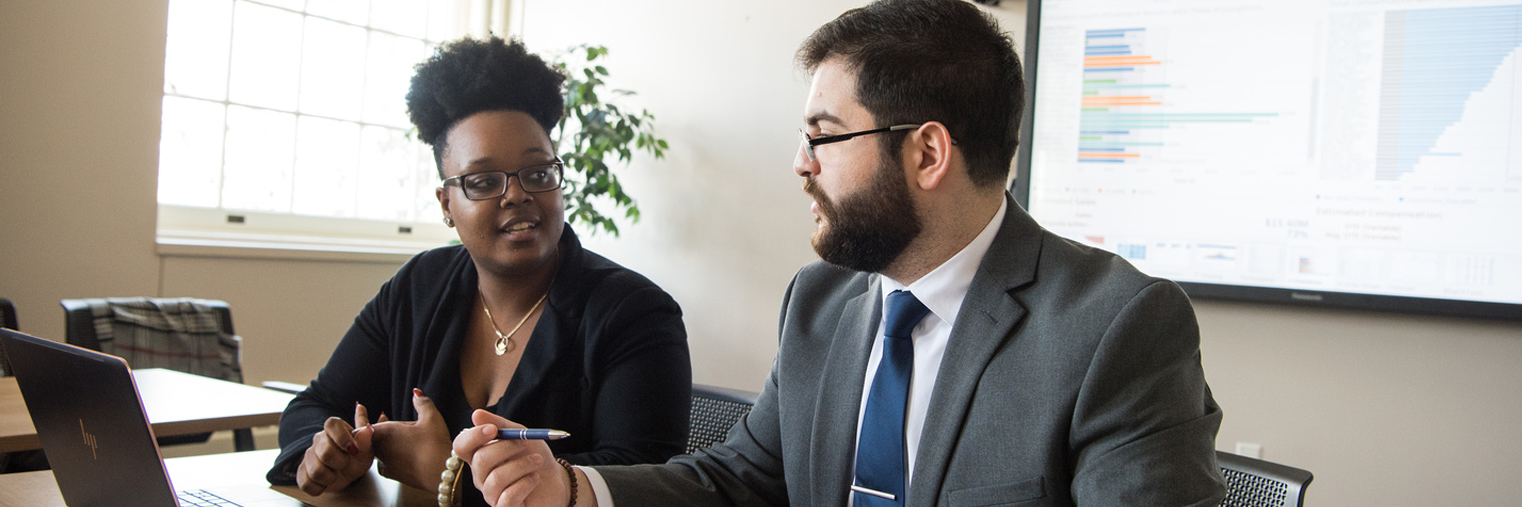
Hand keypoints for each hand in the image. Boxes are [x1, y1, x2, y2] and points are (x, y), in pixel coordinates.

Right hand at [296, 402, 375, 495]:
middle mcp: (318, 439)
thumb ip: (366, 440)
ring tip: (336, 474)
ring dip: (330, 478)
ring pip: (316, 471)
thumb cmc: (357, 457)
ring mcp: (308, 455)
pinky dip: (319, 488)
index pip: (332, 424)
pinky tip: (325, 483)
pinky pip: (306, 483)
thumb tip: (367, 429)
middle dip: (340, 463)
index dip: (342, 437)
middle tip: (345, 464)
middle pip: (325, 452)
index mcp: (334, 429)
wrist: (348, 473)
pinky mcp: (301, 471)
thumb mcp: (367, 450)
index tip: (353, 450)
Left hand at [370, 388, 451, 489]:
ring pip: (376, 450)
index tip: (360, 408)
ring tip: (391, 434)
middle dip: (373, 426)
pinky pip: (384, 465)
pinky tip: (394, 455)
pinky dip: (386, 457)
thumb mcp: (431, 418)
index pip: (362, 426)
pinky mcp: (396, 475)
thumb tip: (416, 392)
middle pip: (368, 438)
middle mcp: (382, 449)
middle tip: (383, 415)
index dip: (360, 417)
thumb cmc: (434, 444)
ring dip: (380, 441)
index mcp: (386, 433)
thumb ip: (422, 403)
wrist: (440, 474)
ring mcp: (387, 463)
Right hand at [453, 410, 571, 506]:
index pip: (461, 446)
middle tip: (525, 443)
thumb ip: (501, 425)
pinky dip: (524, 484)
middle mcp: (481, 477)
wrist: (556, 480)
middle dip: (506, 447)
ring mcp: (491, 495)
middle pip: (481, 460)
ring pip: (496, 478)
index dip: (473, 436)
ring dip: (521, 465)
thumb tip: (476, 414)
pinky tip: (534, 478)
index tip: (493, 429)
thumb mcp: (522, 435)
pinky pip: (506, 499)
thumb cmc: (534, 456)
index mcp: (480, 456)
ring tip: (537, 461)